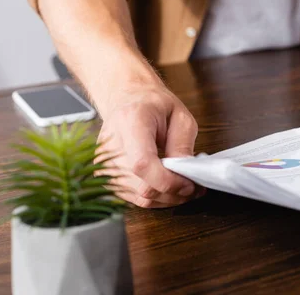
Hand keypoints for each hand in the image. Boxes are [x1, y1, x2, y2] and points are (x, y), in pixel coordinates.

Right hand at [96, 84, 204, 207]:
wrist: (127, 100)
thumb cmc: (153, 105)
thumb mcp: (180, 116)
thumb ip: (182, 145)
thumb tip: (185, 174)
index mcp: (131, 123)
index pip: (143, 164)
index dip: (168, 181)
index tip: (189, 183)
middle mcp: (111, 146)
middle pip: (142, 186)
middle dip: (174, 192)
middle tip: (195, 186)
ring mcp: (104, 164)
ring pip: (140, 197)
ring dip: (167, 198)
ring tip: (185, 186)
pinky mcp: (105, 177)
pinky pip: (134, 198)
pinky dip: (156, 198)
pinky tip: (168, 188)